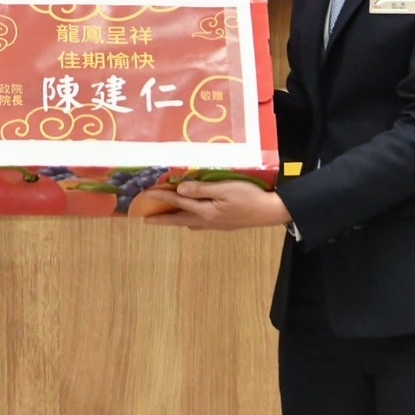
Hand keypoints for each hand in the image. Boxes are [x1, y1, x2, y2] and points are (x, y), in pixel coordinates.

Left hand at [143, 180, 289, 230]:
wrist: (269, 212)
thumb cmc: (248, 197)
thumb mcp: (225, 188)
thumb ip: (201, 189)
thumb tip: (179, 189)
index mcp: (205, 211)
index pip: (178, 202)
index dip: (162, 197)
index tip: (146, 195)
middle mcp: (207, 221)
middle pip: (179, 219)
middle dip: (162, 218)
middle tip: (146, 220)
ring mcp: (215, 225)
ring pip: (188, 223)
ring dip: (174, 220)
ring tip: (164, 216)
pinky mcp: (222, 225)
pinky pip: (198, 224)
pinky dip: (188, 220)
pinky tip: (190, 216)